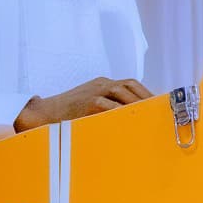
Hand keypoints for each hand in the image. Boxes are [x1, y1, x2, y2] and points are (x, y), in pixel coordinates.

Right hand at [15, 76, 152, 131]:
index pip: (131, 84)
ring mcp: (94, 91)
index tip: (160, 104)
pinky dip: (121, 111)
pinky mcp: (87, 101)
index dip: (146, 93)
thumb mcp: (90, 105)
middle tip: (160, 111)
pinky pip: (108, 105)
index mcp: (102, 83)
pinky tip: (131, 119)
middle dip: (147, 98)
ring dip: (138, 103)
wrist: (42, 113)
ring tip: (150, 115)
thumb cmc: (68, 114)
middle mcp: (101, 84)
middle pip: (130, 85)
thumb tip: (132, 119)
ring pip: (121, 92)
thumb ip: (109, 107)